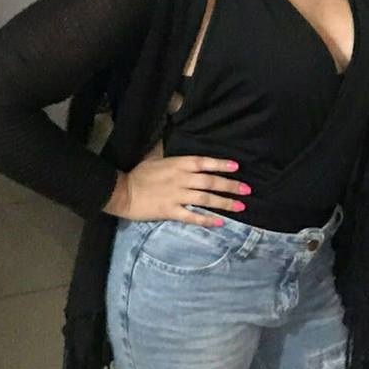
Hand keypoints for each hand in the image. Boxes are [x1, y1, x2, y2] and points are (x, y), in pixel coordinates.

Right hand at [103, 145, 251, 226]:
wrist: (121, 192)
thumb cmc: (138, 173)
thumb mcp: (155, 157)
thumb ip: (172, 155)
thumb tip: (179, 145)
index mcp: (177, 164)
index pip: (204, 162)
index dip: (221, 164)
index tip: (237, 166)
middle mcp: (180, 179)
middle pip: (210, 182)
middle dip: (230, 186)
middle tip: (247, 190)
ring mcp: (176, 196)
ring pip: (205, 199)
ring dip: (224, 203)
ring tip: (240, 207)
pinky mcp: (170, 211)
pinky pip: (192, 217)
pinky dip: (206, 220)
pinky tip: (219, 222)